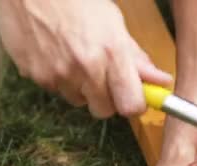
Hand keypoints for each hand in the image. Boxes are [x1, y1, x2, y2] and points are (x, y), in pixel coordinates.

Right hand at [0, 0, 172, 117]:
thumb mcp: (112, 22)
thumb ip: (135, 57)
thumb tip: (160, 81)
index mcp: (110, 52)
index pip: (131, 105)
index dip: (133, 103)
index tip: (133, 96)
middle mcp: (85, 68)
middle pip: (104, 111)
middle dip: (107, 98)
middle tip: (103, 75)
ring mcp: (58, 75)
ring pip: (78, 101)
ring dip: (81, 88)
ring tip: (74, 56)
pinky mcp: (36, 77)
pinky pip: (55, 90)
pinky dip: (58, 78)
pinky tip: (56, 53)